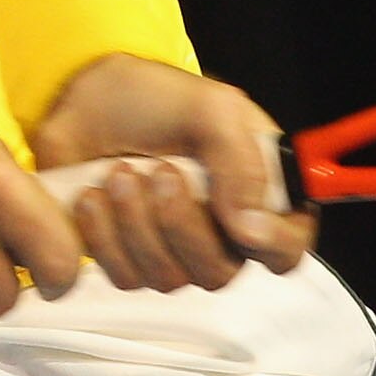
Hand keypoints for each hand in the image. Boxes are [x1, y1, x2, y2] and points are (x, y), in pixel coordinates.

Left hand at [28, 55, 316, 291]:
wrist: (87, 99)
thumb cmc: (153, 97)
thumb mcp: (210, 108)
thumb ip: (240, 162)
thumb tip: (250, 224)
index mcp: (256, 187)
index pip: (288, 244)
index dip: (275, 245)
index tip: (243, 226)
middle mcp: (221, 226)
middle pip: (220, 271)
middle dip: (181, 223)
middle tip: (158, 171)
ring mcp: (175, 246)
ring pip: (169, 278)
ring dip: (136, 223)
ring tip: (118, 171)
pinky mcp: (129, 257)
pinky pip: (126, 277)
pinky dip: (105, 236)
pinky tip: (94, 195)